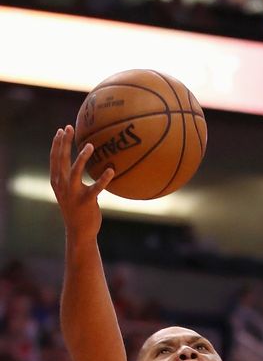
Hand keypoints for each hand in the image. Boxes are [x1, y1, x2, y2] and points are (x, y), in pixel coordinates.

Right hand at [49, 125, 113, 240]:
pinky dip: (104, 179)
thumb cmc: (77, 210)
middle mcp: (62, 186)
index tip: (62, 129)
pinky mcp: (86, 201)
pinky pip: (96, 188)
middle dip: (64, 143)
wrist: (79, 232)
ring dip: (82, 157)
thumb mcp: (70, 192)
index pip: (54, 159)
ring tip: (90, 145)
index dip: (57, 144)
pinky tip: (111, 170)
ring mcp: (73, 193)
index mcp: (57, 182)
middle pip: (61, 160)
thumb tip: (81, 163)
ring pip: (75, 171)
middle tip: (70, 128)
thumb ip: (72, 178)